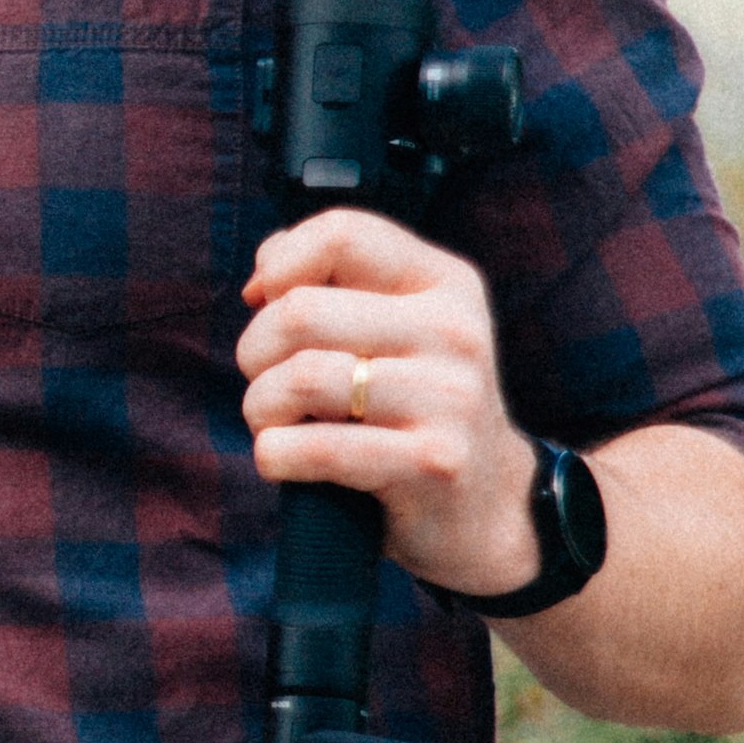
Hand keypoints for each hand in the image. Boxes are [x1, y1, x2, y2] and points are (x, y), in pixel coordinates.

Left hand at [237, 208, 541, 598]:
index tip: (267, 304)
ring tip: (276, 425)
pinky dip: (274, 454)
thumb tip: (262, 280)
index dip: (281, 264)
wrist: (488, 509)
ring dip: (260, 407)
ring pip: (302, 376)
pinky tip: (284, 459)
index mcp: (445, 283)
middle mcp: (456, 331)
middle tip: (268, 384)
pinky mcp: (433, 463)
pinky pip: (316, 446)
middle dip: (255, 352)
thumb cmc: (411, 410)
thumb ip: (329, 284)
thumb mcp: (392, 330)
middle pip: (301, 310)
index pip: (343, 233)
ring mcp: (451, 398)